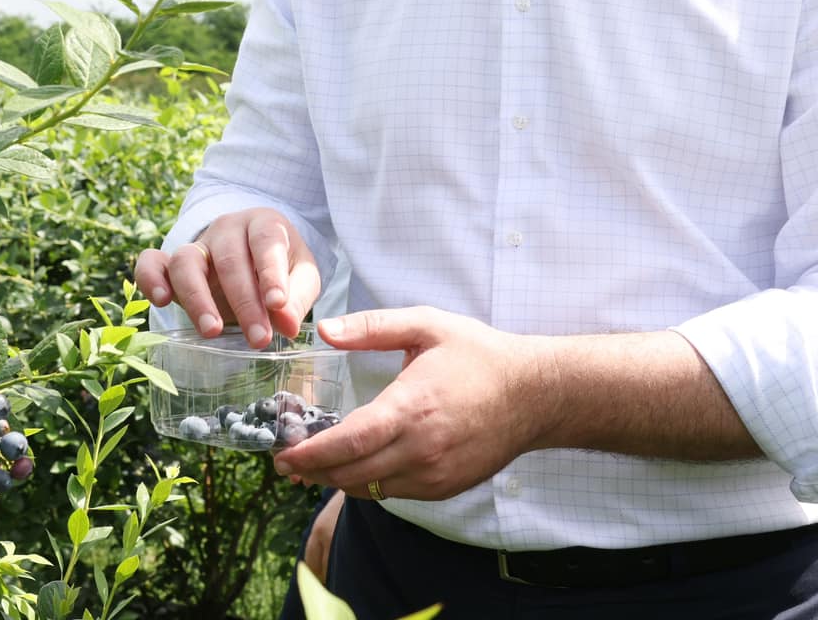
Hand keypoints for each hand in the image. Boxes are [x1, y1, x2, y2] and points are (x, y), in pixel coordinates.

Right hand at [132, 208, 321, 347]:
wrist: (253, 260)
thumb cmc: (282, 269)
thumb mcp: (302, 277)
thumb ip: (297, 297)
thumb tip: (286, 324)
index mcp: (263, 224)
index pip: (266, 241)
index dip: (272, 272)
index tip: (277, 305)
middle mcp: (227, 229)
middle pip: (229, 260)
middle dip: (244, 302)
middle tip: (258, 338)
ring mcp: (197, 245)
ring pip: (187, 261)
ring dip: (197, 297)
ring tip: (212, 331)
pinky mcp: (172, 263)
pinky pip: (152, 262)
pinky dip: (151, 278)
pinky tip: (161, 300)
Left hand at [271, 306, 556, 501]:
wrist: (535, 395)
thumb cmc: (479, 356)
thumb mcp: (427, 325)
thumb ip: (373, 327)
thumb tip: (326, 330)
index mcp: (411, 408)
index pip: (348, 444)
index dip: (310, 453)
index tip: (283, 453)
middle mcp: (421, 450)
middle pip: (351, 474)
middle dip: (312, 470)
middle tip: (285, 460)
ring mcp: (434, 475)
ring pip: (370, 489)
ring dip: (337, 479)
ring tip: (312, 464)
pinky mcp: (445, 487)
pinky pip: (394, 493)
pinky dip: (368, 482)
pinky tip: (356, 465)